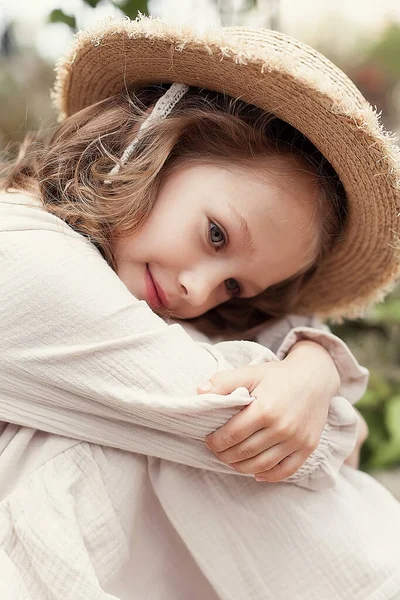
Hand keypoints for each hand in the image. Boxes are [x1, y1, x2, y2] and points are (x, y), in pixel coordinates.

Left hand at [199, 341, 339, 481]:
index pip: (232, 435)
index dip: (215, 441)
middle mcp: (283, 428)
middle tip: (217, 451)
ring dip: (241, 467)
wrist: (315, 377)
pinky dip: (268, 475)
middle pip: (245, 452)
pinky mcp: (308, 447)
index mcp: (266, 409)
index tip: (208, 440)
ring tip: (231, 460)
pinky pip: (285, 471)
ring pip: (262, 465)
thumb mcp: (250, 372)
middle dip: (225, 455)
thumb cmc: (278, 375)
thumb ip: (223, 382)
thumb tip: (199, 392)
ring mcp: (297, 440)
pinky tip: (255, 472)